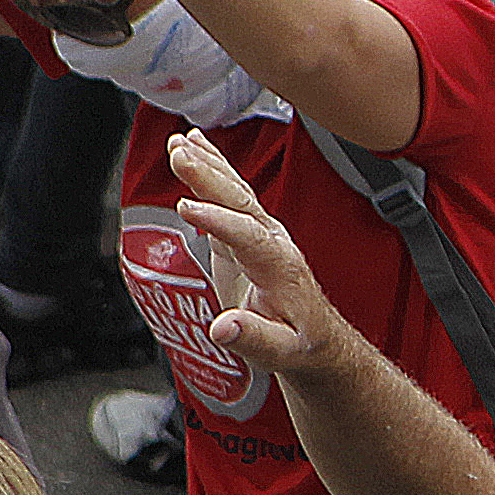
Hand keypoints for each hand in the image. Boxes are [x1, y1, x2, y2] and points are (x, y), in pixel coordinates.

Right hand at [169, 130, 364, 376]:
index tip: (187, 208)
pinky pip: (225, 199)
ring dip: (207, 165)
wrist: (314, 337)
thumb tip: (222, 328)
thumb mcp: (279, 352)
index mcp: (279, 266)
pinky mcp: (244, 236)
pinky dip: (209, 173)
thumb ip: (252, 338)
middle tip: (180, 152)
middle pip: (240, 202)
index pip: (248, 236)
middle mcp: (271, 241)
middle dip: (209, 176)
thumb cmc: (297, 345)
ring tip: (179, 142)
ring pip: (233, 193)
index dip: (218, 223)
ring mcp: (259, 235)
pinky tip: (192, 151)